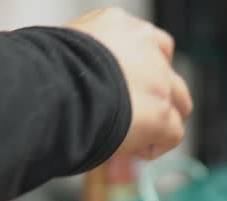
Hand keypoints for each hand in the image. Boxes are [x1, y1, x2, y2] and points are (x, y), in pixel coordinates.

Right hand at [66, 8, 192, 159]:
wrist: (58, 90)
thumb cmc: (46, 73)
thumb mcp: (64, 48)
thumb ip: (83, 57)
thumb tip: (71, 76)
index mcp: (118, 25)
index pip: (145, 42)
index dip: (140, 69)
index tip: (127, 87)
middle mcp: (146, 49)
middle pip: (168, 72)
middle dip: (157, 95)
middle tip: (136, 115)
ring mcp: (159, 82)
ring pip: (180, 102)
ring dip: (163, 120)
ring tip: (138, 136)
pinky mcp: (162, 114)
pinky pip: (174, 134)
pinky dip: (155, 145)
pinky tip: (133, 149)